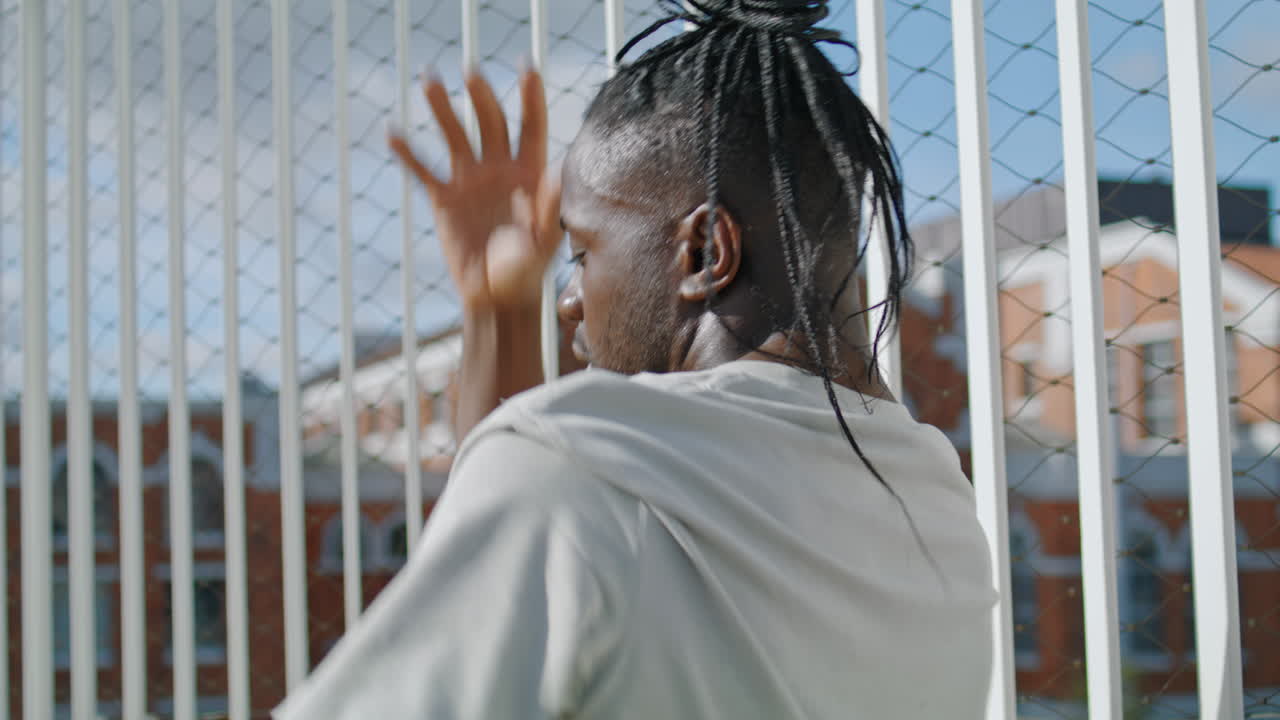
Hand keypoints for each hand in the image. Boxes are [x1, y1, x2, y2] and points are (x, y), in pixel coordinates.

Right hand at [389, 68, 560, 310]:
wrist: (497, 295)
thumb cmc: (529, 270)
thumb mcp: (545, 241)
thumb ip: (551, 208)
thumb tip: (557, 175)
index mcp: (530, 172)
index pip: (531, 127)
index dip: (531, 98)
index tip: (527, 68)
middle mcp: (499, 168)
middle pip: (490, 122)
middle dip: (482, 97)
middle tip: (471, 74)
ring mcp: (470, 179)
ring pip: (455, 135)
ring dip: (443, 109)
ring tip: (429, 81)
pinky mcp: (444, 198)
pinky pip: (423, 170)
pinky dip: (408, 153)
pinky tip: (393, 132)